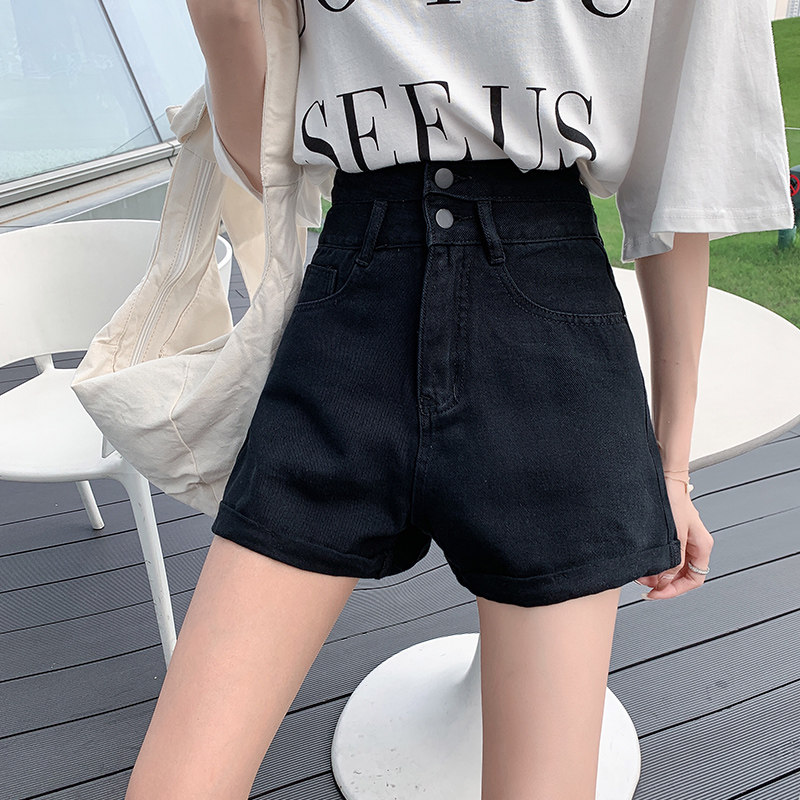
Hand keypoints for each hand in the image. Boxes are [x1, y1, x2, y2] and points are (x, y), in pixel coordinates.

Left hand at [635, 479, 713, 599]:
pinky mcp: (670, 535)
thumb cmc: (672, 500)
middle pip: (681, 575)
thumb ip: (673, 560)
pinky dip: (653, 561)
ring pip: (671, 566)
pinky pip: (663, 555)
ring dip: (656, 573)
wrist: (665, 478)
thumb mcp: (675, 536)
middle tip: (643, 584)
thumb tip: (665, 581)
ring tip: (640, 573)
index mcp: (702, 546)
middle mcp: (693, 545)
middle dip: (662, 583)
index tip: (656, 593)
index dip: (674, 590)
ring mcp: (682, 540)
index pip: (694, 579)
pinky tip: (642, 561)